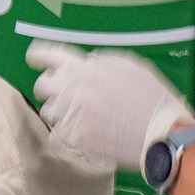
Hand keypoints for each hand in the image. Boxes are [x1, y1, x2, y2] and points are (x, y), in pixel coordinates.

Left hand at [27, 41, 193, 171]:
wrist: (159, 133)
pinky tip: (86, 132)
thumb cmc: (149, 97)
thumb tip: (86, 64)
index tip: (35, 59)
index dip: (39, 56)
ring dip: (61, 111)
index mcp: (83, 67)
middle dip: (51, 87)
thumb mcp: (127, 65)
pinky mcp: (73, 138)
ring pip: (49, 111)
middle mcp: (71, 89)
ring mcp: (70, 115)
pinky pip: (58, 134)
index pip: (48, 56)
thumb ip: (99, 62)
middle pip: (42, 85)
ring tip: (82, 115)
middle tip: (65, 93)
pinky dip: (69, 133)